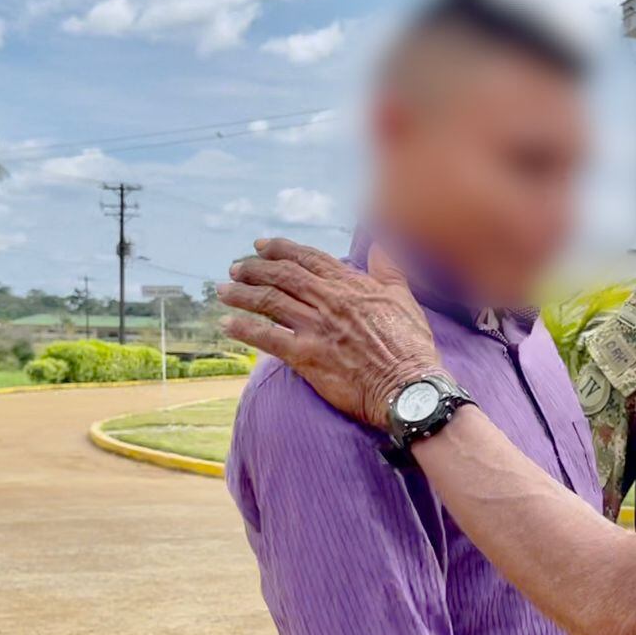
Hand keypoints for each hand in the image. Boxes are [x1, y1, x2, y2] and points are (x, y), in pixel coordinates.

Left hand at [218, 239, 440, 429]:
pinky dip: (244, 329)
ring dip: (242, 294)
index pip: (309, 258)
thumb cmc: (411, 348)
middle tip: (235, 268)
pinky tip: (227, 324)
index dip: (281, 249)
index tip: (261, 245)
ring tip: (223, 291)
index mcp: (351, 285)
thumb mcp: (405, 301)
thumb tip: (380, 245)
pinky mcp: (306, 356)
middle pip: (282, 275)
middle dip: (254, 268)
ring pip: (269, 301)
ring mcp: (316, 327)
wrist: (408, 388)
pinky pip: (267, 338)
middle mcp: (329, 300)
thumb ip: (389, 271)